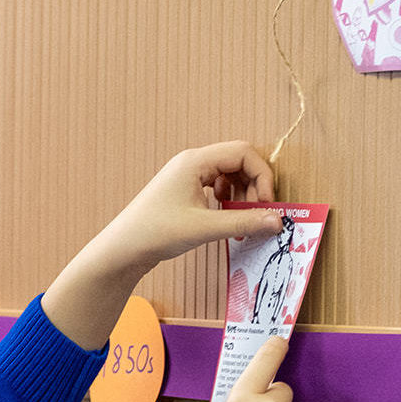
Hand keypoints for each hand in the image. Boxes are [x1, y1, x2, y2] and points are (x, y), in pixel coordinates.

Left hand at [92, 142, 279, 267]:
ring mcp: (187, 175)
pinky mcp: (184, 190)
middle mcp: (191, 162)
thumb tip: (277, 221)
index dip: (262, 176)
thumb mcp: (204, 227)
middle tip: (256, 214)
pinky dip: (228, 199)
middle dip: (253, 186)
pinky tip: (225, 216)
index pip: (243, 152)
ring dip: (242, 193)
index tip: (266, 204)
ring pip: (229, 174)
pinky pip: (216, 185)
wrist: (123, 248)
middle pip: (238, 161)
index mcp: (195, 161)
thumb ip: (243, 222)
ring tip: (241, 218)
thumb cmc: (156, 232)